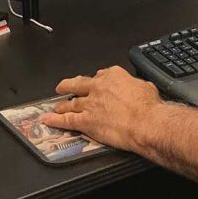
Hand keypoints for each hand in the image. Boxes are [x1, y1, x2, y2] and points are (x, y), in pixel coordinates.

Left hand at [41, 66, 160, 151]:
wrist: (145, 122)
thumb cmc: (149, 107)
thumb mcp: (145, 87)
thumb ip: (135, 85)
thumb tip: (136, 88)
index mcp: (113, 76)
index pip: (101, 75)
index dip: (97, 81)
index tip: (96, 83)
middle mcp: (98, 87)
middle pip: (79, 84)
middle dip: (70, 85)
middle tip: (63, 86)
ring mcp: (89, 104)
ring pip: (71, 102)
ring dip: (62, 104)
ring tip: (56, 106)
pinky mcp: (85, 121)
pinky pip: (67, 120)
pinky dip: (55, 120)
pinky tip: (48, 120)